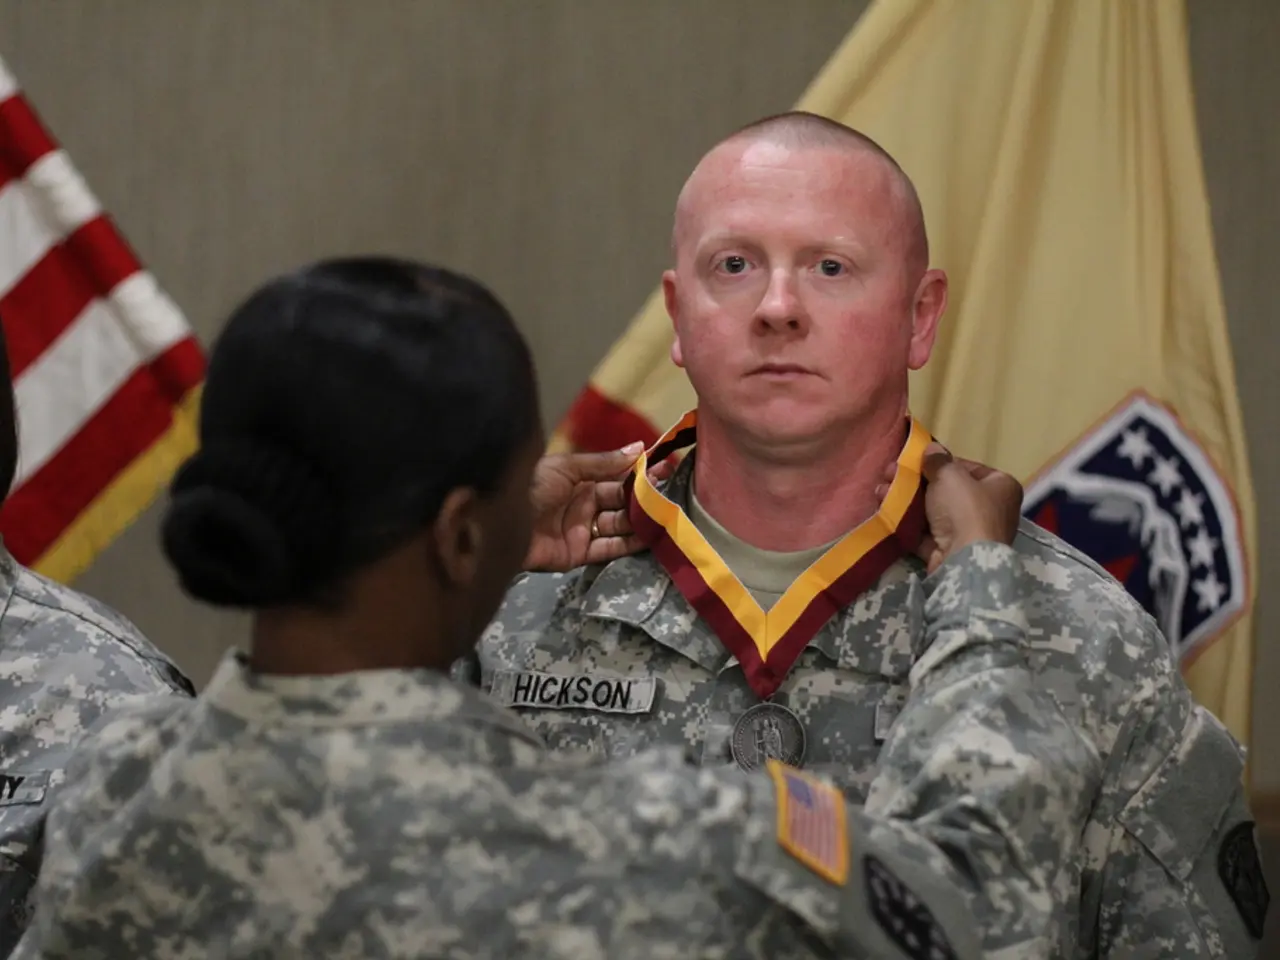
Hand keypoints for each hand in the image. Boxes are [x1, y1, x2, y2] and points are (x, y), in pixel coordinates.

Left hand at [524, 443, 674, 572]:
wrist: (500, 523)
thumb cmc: (532, 487)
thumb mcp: (567, 468)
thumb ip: (604, 462)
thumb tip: (638, 448)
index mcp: (579, 480)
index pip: (617, 475)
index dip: (641, 473)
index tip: (667, 467)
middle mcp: (583, 503)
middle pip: (620, 501)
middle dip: (644, 498)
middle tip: (671, 494)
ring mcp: (582, 529)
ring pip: (619, 525)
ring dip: (640, 521)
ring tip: (666, 516)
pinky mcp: (579, 553)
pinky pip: (609, 548)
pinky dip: (629, 544)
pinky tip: (649, 537)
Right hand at [876, 443, 1022, 573]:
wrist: (963, 561)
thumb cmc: (965, 509)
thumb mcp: (950, 475)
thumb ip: (938, 460)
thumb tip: (932, 449)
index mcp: (1001, 486)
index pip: (968, 469)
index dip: (940, 463)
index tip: (916, 460)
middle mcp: (990, 509)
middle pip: (948, 490)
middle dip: (916, 481)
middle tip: (890, 472)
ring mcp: (969, 533)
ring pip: (933, 511)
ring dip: (907, 499)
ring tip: (880, 489)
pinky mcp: (950, 552)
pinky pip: (926, 532)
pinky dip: (907, 521)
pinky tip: (885, 509)